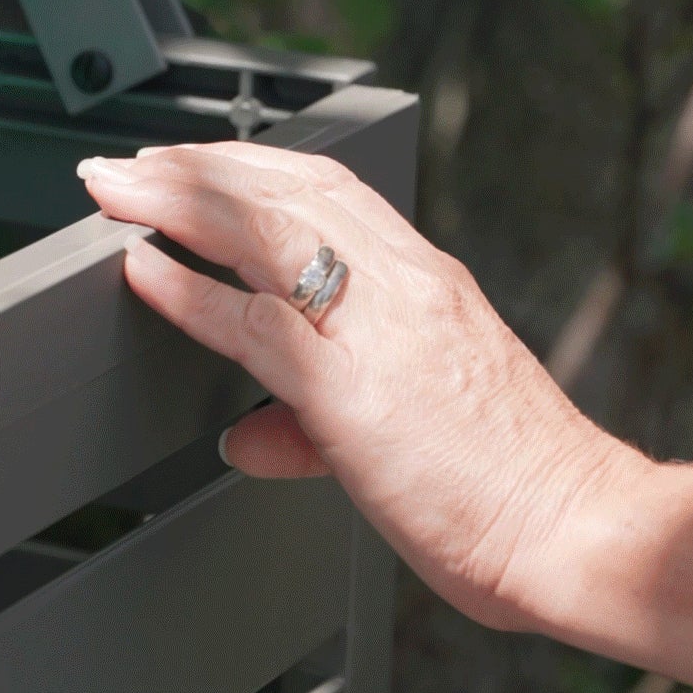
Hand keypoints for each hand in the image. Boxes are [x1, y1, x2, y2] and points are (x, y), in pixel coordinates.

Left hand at [77, 145, 639, 628]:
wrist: (576, 529)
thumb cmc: (511, 484)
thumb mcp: (412, 431)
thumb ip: (315, 427)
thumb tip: (248, 439)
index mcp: (427, 285)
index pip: (329, 192)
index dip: (250, 170)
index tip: (193, 164)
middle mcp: (406, 287)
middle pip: (287, 188)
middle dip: (199, 165)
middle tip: (132, 163)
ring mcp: (381, 330)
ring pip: (266, 229)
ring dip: (180, 201)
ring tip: (117, 189)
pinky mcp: (353, 391)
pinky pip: (256, 323)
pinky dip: (191, 292)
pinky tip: (143, 272)